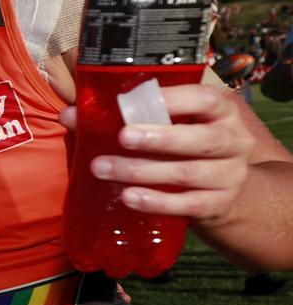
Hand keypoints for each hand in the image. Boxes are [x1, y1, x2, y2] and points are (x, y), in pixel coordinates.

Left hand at [60, 84, 254, 221]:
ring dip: (142, 171)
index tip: (136, 102)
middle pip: (201, 139)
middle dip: (159, 138)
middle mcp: (233, 141)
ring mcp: (230, 176)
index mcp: (221, 112)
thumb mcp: (165, 125)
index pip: (206, 99)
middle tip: (122, 137)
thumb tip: (70, 115)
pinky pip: (188, 205)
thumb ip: (122, 117)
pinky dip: (157, 202)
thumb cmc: (183, 146)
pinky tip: (129, 197)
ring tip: (103, 168)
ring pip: (187, 173)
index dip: (175, 99)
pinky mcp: (219, 205)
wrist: (221, 190)